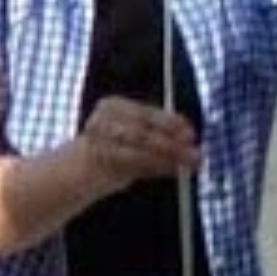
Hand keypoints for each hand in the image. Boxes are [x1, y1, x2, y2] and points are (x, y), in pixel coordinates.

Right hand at [79, 95, 199, 186]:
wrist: (81, 168)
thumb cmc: (115, 147)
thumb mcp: (135, 132)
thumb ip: (158, 132)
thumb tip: (188, 137)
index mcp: (112, 105)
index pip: (145, 113)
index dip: (170, 122)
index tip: (191, 133)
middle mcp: (102, 122)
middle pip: (141, 133)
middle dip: (171, 145)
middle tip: (194, 154)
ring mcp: (99, 145)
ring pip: (139, 152)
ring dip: (167, 159)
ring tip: (187, 164)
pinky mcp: (99, 165)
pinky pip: (134, 167)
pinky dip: (156, 169)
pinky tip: (171, 170)